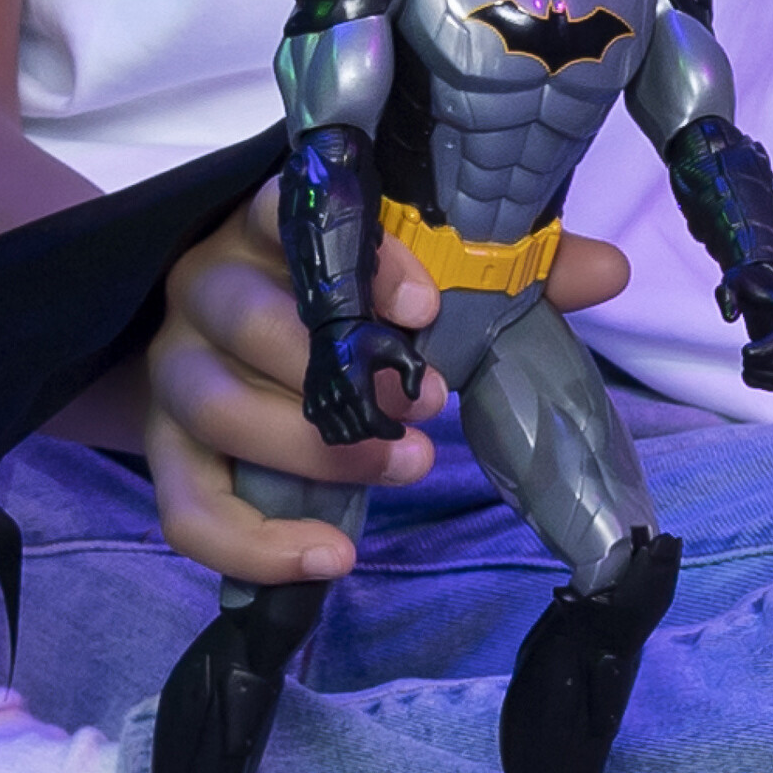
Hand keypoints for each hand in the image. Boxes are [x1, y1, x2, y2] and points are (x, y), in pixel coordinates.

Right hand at [144, 181, 628, 584]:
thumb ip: (505, 271)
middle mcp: (204, 287)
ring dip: (313, 452)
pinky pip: (186, 505)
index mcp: (266, 229)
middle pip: (246, 319)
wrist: (230, 354)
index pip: (288, 215)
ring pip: (217, 408)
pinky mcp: (164, 452)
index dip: (359, 262)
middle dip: (343, 371)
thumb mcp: (420, 284)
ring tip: (403, 468)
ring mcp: (174, 371)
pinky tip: (330, 557)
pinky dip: (254, 544)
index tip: (426, 307)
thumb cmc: (343, 309)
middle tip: (428, 408)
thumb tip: (609, 270)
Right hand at [304, 318, 426, 443]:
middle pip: (356, 434)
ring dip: (358, 435)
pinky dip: (340, 433)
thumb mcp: (401, 347)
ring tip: (370, 424)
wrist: (334, 326)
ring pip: (340, 437)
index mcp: (354, 382)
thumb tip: (413, 396)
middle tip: (387, 424)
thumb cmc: (369, 337)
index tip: (400, 429)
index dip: (389, 431)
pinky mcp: (310, 401)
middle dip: (376, 433)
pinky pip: (325, 432)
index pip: (371, 424)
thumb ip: (415, 372)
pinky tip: (353, 421)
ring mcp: (318, 400)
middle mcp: (333, 394)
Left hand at [716, 260, 772, 391]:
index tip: (744, 352)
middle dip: (758, 361)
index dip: (766, 348)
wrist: (761, 282)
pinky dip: (763, 382)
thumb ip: (728, 293)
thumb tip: (730, 318)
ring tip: (745, 363)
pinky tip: (747, 374)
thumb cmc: (746, 280)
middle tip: (744, 352)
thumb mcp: (732, 278)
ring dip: (759, 372)